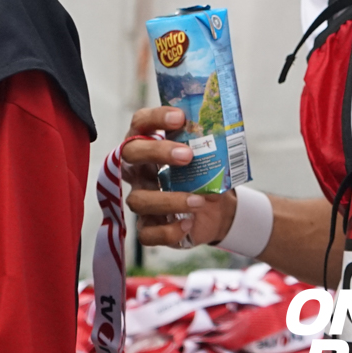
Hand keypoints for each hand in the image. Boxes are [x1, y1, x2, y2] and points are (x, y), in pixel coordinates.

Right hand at [119, 106, 235, 248]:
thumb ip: (207, 141)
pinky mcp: (149, 227)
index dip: (155, 118)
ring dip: (170, 199)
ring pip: (138, 199)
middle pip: (130, 155)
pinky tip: (188, 223)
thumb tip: (220, 130)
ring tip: (199, 200)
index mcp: (150, 146)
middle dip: (157, 152)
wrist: (217, 208)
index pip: (140, 123)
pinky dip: (168, 231)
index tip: (180, 118)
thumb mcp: (208, 154)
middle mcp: (139, 170)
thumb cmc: (204, 174)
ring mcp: (142, 198)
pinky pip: (147, 233)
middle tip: (188, 156)